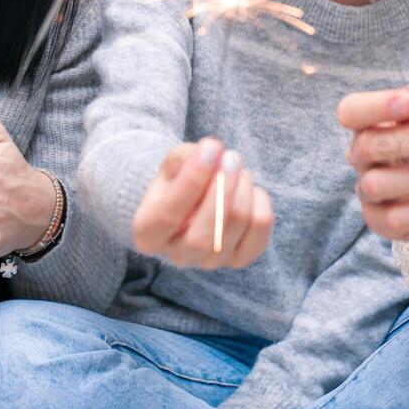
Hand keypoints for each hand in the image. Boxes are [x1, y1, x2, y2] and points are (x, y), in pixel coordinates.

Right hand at [133, 138, 273, 269]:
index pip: (168, 216)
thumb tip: (213, 153)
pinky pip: (259, 232)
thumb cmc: (179, 180)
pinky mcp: (239, 259)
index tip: (210, 147)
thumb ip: (187, 157)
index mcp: (148, 233)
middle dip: (223, 188)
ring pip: (235, 226)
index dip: (192, 180)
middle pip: (203, 234)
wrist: (194, 201)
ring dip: (243, 187)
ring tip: (236, 167)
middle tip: (231, 157)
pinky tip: (248, 189)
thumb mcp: (172, 163)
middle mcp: (177, 255)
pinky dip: (259, 203)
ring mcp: (209, 262)